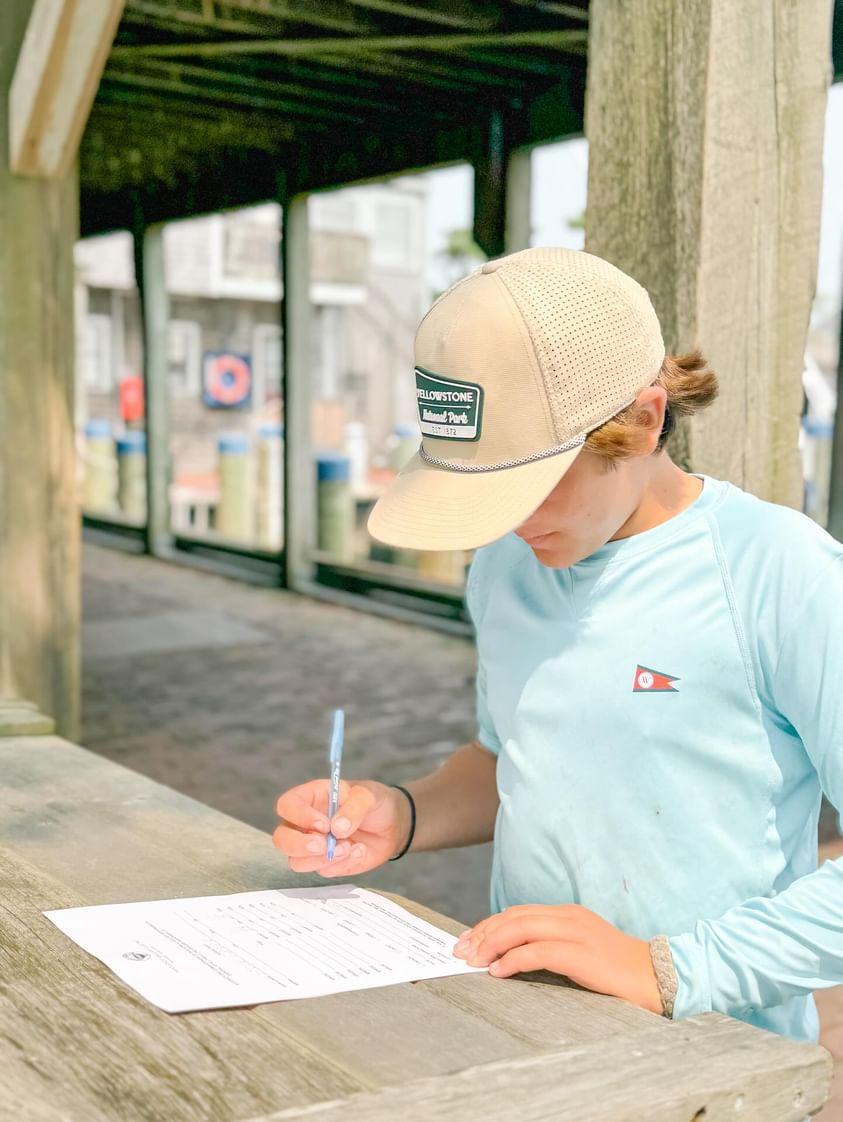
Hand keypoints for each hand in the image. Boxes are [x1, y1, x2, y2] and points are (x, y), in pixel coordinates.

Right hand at [273, 779, 411, 877]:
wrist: (393, 825)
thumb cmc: (375, 803)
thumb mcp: (369, 796)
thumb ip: (354, 807)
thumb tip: (337, 828)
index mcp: (311, 798)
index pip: (287, 806)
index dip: (299, 816)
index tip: (324, 824)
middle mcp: (305, 823)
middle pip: (282, 839)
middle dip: (300, 845)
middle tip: (325, 845)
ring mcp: (313, 845)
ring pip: (297, 861)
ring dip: (323, 859)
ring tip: (349, 846)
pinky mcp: (325, 863)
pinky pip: (323, 871)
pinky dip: (342, 864)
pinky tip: (358, 851)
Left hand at [452, 904, 661, 1014]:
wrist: (658, 977)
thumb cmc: (617, 971)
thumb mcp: (580, 951)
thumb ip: (552, 948)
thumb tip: (512, 958)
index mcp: (567, 913)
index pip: (517, 913)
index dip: (489, 926)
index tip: (467, 941)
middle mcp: (568, 916)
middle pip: (513, 917)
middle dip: (482, 933)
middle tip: (460, 951)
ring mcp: (575, 932)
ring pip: (520, 928)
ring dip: (491, 944)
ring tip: (472, 961)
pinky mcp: (580, 953)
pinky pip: (537, 951)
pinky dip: (512, 960)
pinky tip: (498, 972)